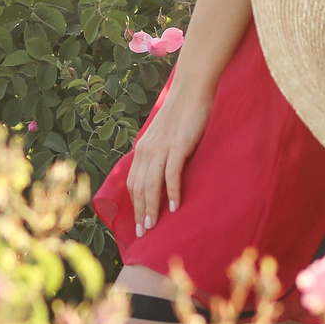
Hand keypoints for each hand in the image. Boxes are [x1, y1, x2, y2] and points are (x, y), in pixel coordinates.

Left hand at [127, 84, 213, 235]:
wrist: (191, 90)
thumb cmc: (181, 113)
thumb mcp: (163, 135)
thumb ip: (159, 153)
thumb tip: (159, 172)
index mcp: (142, 148)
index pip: (132, 182)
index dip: (134, 204)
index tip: (138, 222)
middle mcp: (147, 150)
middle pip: (139, 187)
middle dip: (140, 212)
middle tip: (143, 233)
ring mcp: (162, 148)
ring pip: (151, 184)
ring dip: (151, 208)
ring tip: (153, 226)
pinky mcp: (178, 146)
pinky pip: (171, 174)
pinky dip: (171, 192)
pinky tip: (173, 207)